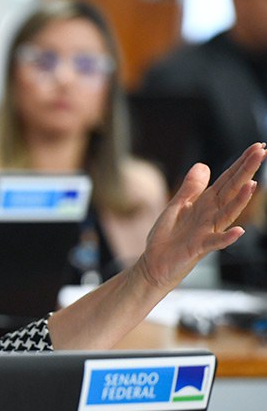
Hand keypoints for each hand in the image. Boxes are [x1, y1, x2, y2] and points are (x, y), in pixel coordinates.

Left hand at [136, 142, 265, 290]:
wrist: (155, 263)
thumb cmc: (168, 237)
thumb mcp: (177, 206)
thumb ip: (190, 188)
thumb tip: (203, 165)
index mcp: (205, 203)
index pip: (226, 179)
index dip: (241, 163)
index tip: (257, 147)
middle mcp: (210, 215)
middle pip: (231, 190)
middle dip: (246, 171)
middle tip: (262, 151)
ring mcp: (206, 231)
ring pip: (227, 213)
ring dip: (240, 200)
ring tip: (252, 184)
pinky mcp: (198, 248)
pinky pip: (214, 242)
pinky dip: (227, 237)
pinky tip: (239, 231)